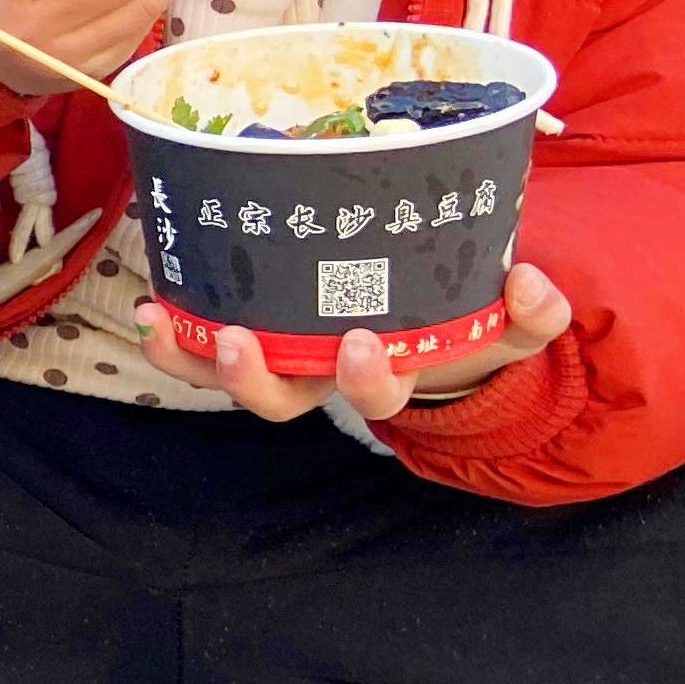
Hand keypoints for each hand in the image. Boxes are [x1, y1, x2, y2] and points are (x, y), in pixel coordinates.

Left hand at [144, 264, 572, 422]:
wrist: (424, 317)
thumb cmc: (462, 318)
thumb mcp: (505, 322)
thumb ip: (531, 313)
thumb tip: (532, 283)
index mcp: (383, 376)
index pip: (373, 392)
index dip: (364, 379)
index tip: (362, 343)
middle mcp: (321, 378)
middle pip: (281, 400)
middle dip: (257, 378)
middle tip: (240, 341)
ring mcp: (279, 359)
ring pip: (226, 377)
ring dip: (189, 358)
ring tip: (163, 323)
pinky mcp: (245, 332)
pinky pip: (196, 345)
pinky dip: (171, 333)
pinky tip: (153, 303)